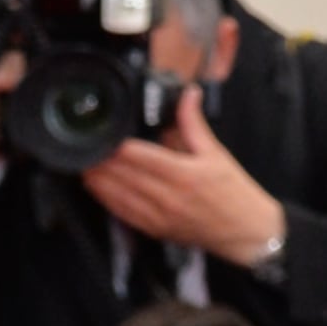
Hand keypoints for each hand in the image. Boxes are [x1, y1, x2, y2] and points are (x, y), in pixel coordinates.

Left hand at [85, 83, 282, 264]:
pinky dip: (109, 202)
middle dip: (103, 165)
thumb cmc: (231, 190)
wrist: (242, 230)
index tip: (104, 137)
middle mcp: (168, 197)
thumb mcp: (216, 152)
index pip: (143, 158)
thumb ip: (194, 124)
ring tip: (85, 169)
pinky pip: (125, 215)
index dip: (119, 149)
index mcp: (184, 174)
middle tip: (85, 151)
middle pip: (126, 178)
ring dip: (100, 184)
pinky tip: (98, 192)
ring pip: (120, 198)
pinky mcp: (154, 230)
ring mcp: (159, 217)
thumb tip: (188, 94)